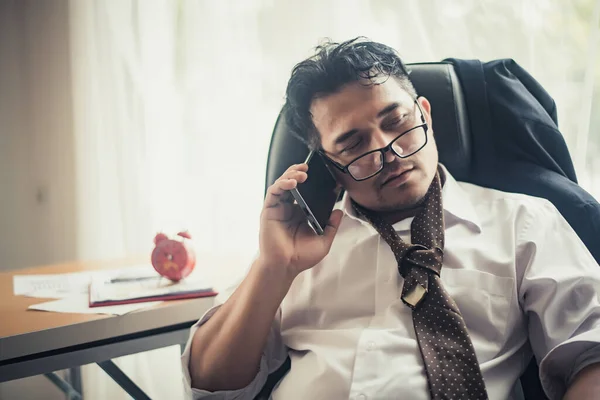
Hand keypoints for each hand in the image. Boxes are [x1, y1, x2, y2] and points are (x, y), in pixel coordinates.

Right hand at [259, 163, 342, 277]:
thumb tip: (339, 211)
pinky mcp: (269, 210)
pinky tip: (292, 182)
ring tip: (302, 173)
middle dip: (299, 171)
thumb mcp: (323, 241)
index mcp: (300, 212)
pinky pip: (274, 192)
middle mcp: (289, 208)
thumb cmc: (301, 256)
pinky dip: (282, 184)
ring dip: (291, 174)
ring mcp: (278, 208)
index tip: (324, 175)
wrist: (285, 267)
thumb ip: (332, 226)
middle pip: (292, 182)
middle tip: (309, 167)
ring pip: (282, 183)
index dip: (312, 181)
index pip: (305, 190)